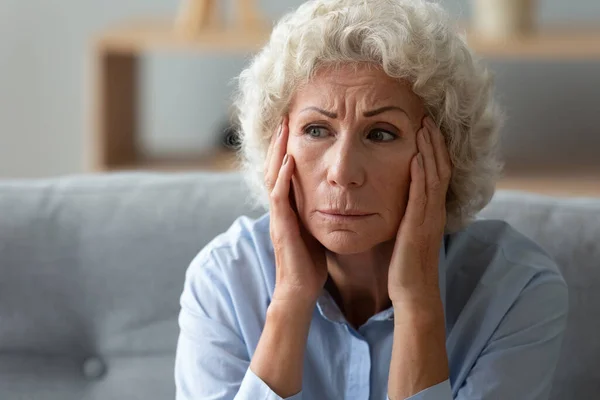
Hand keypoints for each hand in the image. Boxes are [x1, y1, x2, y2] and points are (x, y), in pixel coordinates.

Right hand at [265, 116, 327, 306]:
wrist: (300, 291)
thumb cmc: (310, 264)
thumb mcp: (315, 231)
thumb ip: (317, 213)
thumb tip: (332, 199)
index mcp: (289, 208)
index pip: (285, 172)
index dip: (287, 149)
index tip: (296, 128)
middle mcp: (280, 209)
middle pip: (274, 167)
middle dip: (280, 143)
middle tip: (286, 118)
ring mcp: (278, 217)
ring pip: (272, 177)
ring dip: (278, 151)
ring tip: (284, 129)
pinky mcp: (281, 227)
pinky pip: (279, 197)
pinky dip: (282, 177)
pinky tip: (288, 160)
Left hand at [388, 116, 451, 307]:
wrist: (413, 292)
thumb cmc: (407, 265)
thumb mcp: (408, 233)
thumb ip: (408, 214)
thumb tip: (400, 200)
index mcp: (431, 211)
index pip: (437, 172)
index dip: (434, 149)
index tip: (425, 127)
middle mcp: (435, 211)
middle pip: (440, 167)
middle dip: (434, 142)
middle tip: (427, 117)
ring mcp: (429, 218)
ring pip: (434, 176)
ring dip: (429, 150)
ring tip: (423, 127)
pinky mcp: (418, 226)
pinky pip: (422, 195)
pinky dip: (421, 174)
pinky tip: (416, 156)